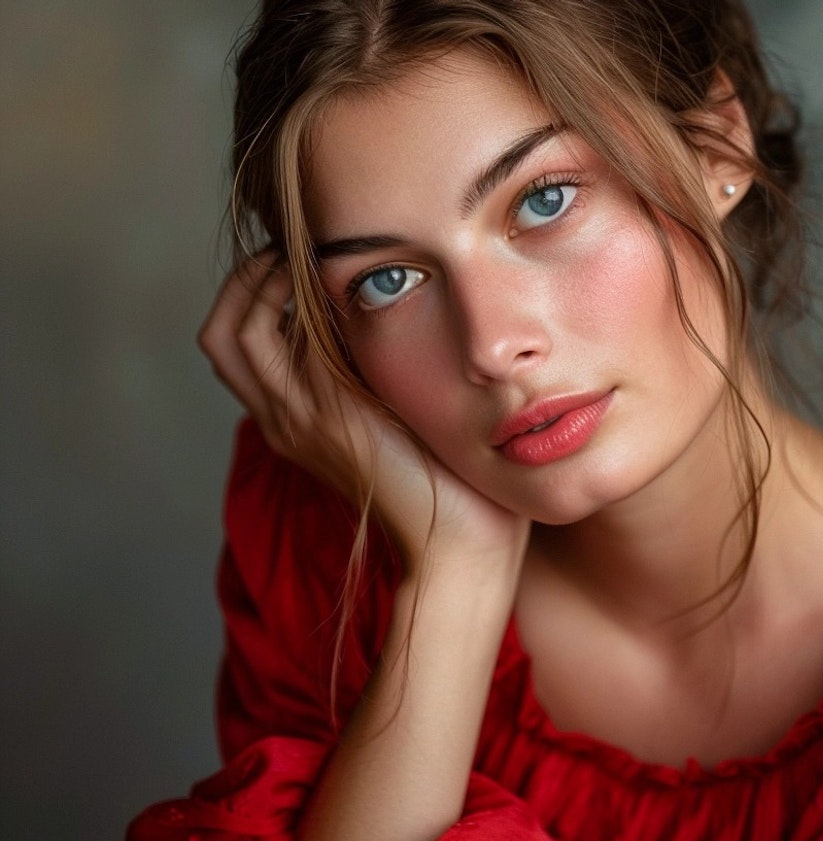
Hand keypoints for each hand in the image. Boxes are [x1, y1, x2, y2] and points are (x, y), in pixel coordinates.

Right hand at [198, 252, 528, 580]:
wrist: (463, 541)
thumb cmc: (453, 477)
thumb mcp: (404, 410)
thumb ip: (383, 372)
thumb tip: (388, 313)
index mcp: (300, 421)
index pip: (242, 345)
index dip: (256, 294)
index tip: (297, 259)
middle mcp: (285, 421)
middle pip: (221, 335)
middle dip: (246, 279)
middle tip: (289, 249)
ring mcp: (298, 419)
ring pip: (232, 334)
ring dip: (259, 282)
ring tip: (299, 255)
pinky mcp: (326, 415)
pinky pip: (273, 343)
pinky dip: (284, 301)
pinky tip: (325, 281)